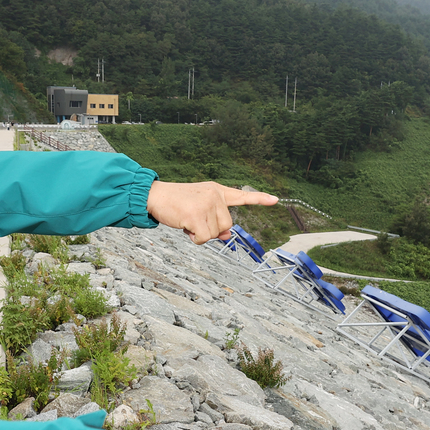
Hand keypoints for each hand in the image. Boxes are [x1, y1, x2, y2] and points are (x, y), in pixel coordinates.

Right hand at [145, 181, 278, 243]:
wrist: (154, 195)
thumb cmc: (176, 204)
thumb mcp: (198, 209)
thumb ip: (215, 221)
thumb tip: (226, 235)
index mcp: (217, 191)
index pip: (241, 196)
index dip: (259, 199)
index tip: (275, 200)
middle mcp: (215, 195)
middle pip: (227, 225)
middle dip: (210, 229)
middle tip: (193, 219)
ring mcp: (207, 203)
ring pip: (215, 233)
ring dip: (200, 233)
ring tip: (187, 220)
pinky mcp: (197, 214)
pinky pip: (204, 238)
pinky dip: (194, 238)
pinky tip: (184, 226)